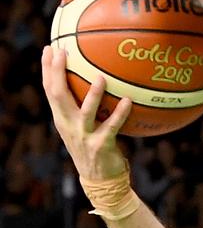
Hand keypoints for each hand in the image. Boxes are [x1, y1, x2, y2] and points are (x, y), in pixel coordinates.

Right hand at [41, 46, 131, 179]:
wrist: (100, 179)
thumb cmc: (94, 147)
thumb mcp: (82, 127)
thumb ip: (82, 107)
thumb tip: (93, 79)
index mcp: (62, 119)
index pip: (49, 90)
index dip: (47, 69)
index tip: (49, 48)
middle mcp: (69, 126)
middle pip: (58, 96)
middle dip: (58, 73)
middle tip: (62, 52)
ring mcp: (84, 136)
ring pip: (85, 112)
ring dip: (93, 94)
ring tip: (100, 77)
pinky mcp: (101, 146)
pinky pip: (112, 126)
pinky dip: (120, 113)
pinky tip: (128, 100)